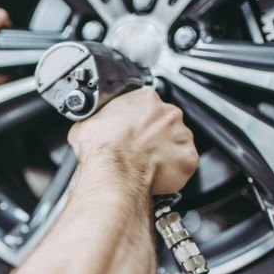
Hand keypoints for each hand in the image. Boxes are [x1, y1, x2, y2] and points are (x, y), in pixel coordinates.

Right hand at [67, 88, 198, 194]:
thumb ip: (98, 119)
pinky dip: (173, 171)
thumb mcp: (86, 124)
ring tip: (144, 165)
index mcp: (145, 99)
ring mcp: (181, 135)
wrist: (114, 173)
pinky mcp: (188, 158)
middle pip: (165, 122)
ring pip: (177, 142)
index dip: (137, 119)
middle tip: (136, 150)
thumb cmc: (102, 148)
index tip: (130, 130)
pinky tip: (156, 175)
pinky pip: (184, 164)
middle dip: (154, 135)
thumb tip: (92, 125)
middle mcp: (168, 113)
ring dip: (164, 152)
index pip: (146, 104)